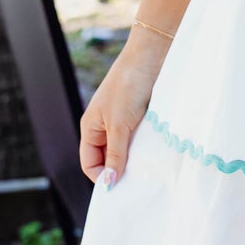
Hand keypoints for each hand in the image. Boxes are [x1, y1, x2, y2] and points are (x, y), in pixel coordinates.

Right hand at [78, 29, 168, 187]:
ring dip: (133, 159)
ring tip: (147, 168)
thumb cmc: (128, 87)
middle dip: (119, 170)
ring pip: (124, 151)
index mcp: (90, 128)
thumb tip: (108, 184)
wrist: (151, 56)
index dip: (102, 177)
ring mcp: (121, 121)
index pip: (90, 163)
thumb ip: (115, 155)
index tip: (120, 187)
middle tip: (137, 182)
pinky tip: (154, 153)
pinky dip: (144, 148)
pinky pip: (138, 140)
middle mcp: (103, 126)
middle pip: (106, 159)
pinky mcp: (138, 117)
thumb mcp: (119, 125)